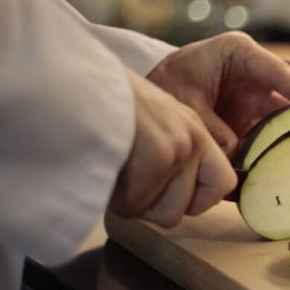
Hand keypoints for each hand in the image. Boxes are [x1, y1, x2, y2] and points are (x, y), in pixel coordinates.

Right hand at [109, 70, 236, 226]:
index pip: (223, 183)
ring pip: (167, 214)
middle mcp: (194, 136)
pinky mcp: (159, 155)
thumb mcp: (145, 121)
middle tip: (128, 183)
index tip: (163, 195)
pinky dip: (113, 197)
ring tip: (112, 171)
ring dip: (135, 203)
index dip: (194, 200)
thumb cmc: (94, 103)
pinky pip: (137, 206)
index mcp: (192, 128)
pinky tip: (100, 167)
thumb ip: (165, 151)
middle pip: (193, 207)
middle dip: (158, 207)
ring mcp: (180, 146)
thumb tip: (169, 197)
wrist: (66, 76)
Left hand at [147, 31, 289, 156]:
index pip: (280, 70)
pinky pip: (282, 126)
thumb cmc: (166, 84)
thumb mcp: (183, 103)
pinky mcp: (258, 114)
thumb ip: (211, 128)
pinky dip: (286, 141)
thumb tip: (239, 153)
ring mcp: (261, 92)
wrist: (153, 92)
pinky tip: (288, 162)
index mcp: (239, 53)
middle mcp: (257, 70)